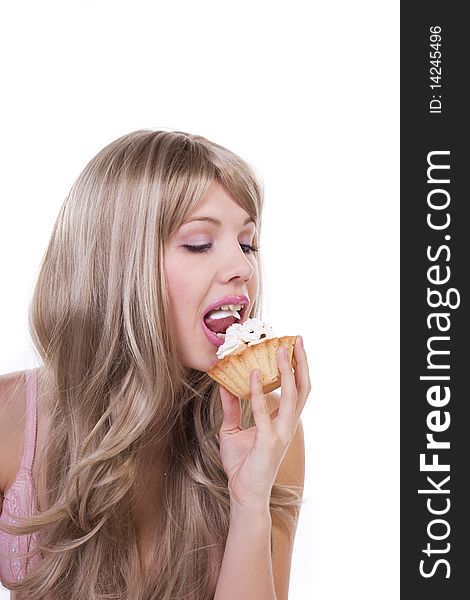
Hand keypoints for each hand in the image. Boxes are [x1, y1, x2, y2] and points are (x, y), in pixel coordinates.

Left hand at [218, 336, 310, 509]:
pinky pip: (263, 412)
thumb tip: (224, 384)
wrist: (243, 494)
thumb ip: (231, 407)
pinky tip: (253, 375)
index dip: (297, 367)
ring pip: (291, 395)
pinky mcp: (268, 441)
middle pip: (302, 387)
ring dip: (286, 370)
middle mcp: (287, 424)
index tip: (293, 345)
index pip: (296, 389)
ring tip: (280, 349)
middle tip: (296, 339)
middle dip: (301, 362)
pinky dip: (258, 392)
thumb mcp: (232, 430)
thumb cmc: (242, 464)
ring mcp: (281, 433)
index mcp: (282, 421)